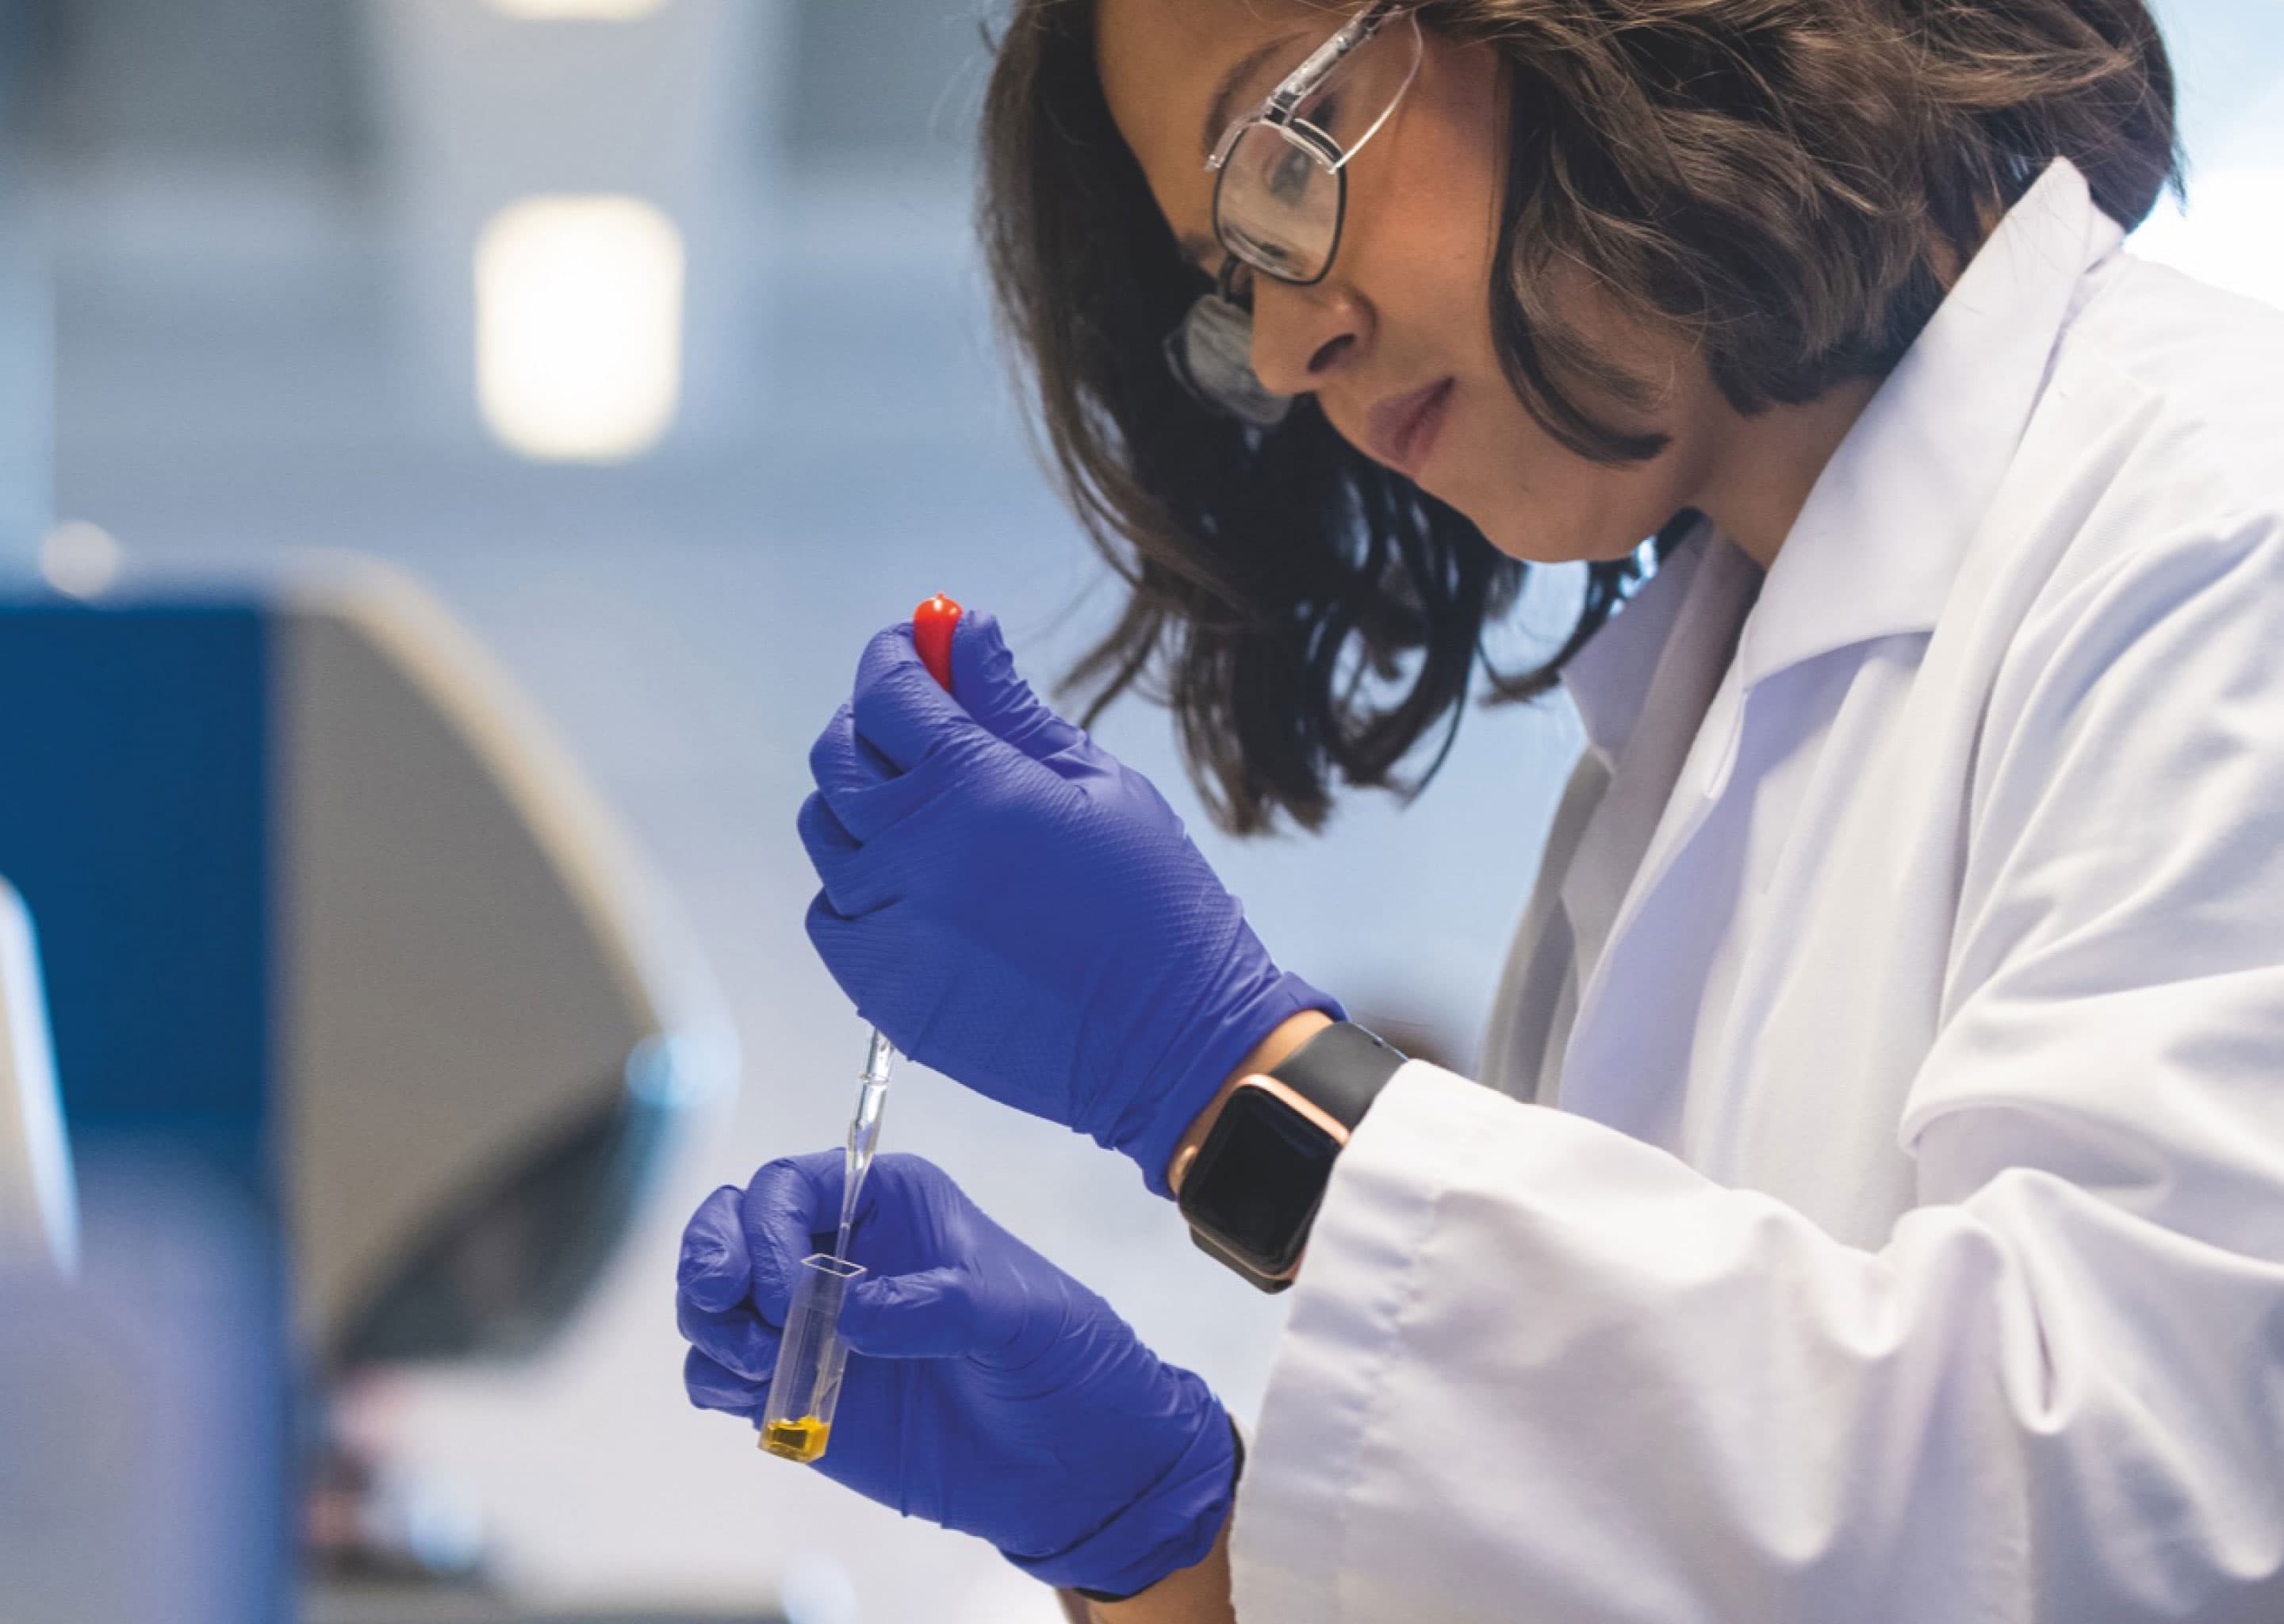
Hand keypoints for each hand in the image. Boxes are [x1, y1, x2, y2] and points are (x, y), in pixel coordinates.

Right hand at [677, 1152, 1235, 1598]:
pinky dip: (715, 1379)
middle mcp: (838, 1253)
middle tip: (720, 1299)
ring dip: (708, 1322)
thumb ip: (938, 1304)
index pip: (789, 1183)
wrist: (1075, 1465)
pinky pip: (719, 1373)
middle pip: (731, 1226)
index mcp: (889, 1205)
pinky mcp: (798, 1392)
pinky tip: (759, 1395)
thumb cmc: (1063, 1361)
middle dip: (709, 1254)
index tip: (784, 1286)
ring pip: (712, 1297)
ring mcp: (812, 1325)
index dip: (766, 1224)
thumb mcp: (1020, 1317)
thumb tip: (847, 1313)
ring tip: (756, 1362)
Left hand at [799, 613, 1340, 1190]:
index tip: (915, 642)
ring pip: (826, 833)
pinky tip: (919, 885)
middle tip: (920, 722)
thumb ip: (1012, 705)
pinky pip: (833, 911)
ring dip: (861, 805)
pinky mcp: (881, 989)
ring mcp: (887, 927)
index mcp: (971, 788)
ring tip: (928, 812)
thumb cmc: (1155, 905)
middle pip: (837, 756)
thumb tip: (963, 629)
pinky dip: (859, 884)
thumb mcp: (1097, 783)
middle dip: (871, 722)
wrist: (1171, 1044)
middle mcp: (911, 855)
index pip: (888, 692)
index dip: (897, 654)